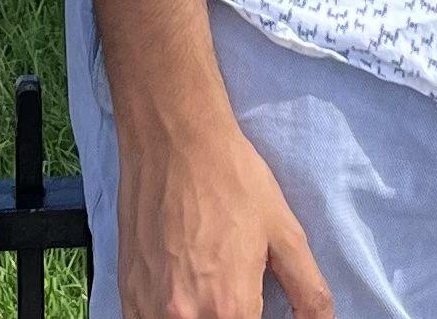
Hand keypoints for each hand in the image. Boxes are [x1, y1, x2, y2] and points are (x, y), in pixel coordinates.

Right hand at [116, 115, 334, 318]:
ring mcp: (149, 309)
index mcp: (230, 308)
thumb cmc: (231, 178)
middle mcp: (186, 318)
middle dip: (231, 316)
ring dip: (198, 317)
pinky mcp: (127, 295)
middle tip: (234, 288)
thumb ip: (309, 291)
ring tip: (207, 285)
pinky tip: (179, 293)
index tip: (257, 302)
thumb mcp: (284, 231)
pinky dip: (167, 315)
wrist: (172, 137)